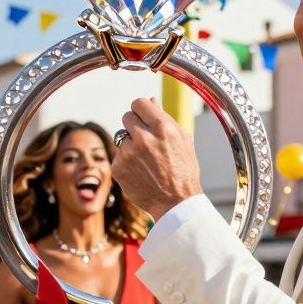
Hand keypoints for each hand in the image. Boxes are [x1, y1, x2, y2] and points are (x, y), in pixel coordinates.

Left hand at [111, 98, 203, 220]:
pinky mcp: (118, 167)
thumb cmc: (184, 170)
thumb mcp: (183, 140)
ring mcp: (128, 153)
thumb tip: (151, 100)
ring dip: (131, 144)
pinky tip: (140, 171)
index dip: (141, 110)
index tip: (144, 118)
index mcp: (162, 127)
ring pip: (121, 137)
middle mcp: (143, 138)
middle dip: (135, 126)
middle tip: (146, 141)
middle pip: (126, 117)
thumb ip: (165, 118)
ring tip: (146, 160)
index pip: (138, 102)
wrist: (176, 203)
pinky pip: (118, 155)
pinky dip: (126, 161)